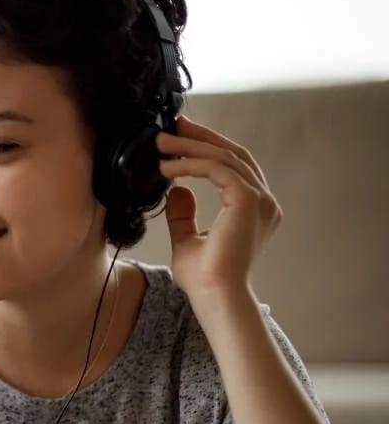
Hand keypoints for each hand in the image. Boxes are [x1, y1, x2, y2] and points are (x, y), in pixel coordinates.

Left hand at [157, 115, 282, 311]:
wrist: (215, 297)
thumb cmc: (204, 279)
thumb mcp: (187, 240)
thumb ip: (183, 215)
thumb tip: (177, 190)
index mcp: (255, 209)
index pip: (233, 166)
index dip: (207, 148)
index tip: (179, 137)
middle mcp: (264, 201)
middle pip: (233, 154)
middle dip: (201, 137)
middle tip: (172, 125)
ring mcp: (260, 200)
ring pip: (225, 158)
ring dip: (190, 147)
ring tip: (160, 144)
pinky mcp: (248, 201)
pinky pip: (218, 170)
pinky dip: (191, 164)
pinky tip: (167, 167)